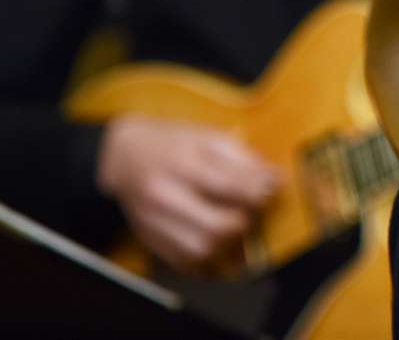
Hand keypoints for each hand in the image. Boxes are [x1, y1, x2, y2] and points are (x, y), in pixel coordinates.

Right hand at [95, 114, 280, 272]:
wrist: (122, 157)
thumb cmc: (171, 143)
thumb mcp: (207, 137)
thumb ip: (243, 158)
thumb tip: (275, 178)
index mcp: (180, 163)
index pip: (228, 186)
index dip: (259, 191)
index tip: (275, 188)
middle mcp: (163, 196)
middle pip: (216, 225)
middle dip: (245, 220)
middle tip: (253, 208)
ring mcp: (154, 223)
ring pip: (202, 249)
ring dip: (230, 241)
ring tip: (236, 222)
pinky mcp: (150, 241)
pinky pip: (187, 262)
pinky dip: (211, 255)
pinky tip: (218, 238)